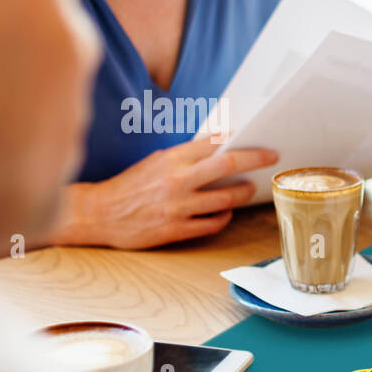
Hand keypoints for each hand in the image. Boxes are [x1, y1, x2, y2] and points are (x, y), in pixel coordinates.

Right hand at [50, 130, 276, 248]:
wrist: (98, 213)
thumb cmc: (131, 186)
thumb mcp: (156, 162)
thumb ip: (186, 156)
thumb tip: (221, 147)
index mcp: (170, 159)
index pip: (214, 144)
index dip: (241, 141)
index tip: (259, 142)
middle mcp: (177, 180)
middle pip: (228, 164)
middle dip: (256, 159)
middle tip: (272, 157)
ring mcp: (178, 207)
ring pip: (226, 198)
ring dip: (243, 192)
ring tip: (249, 189)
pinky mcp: (176, 229)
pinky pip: (213, 223)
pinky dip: (224, 216)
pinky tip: (226, 211)